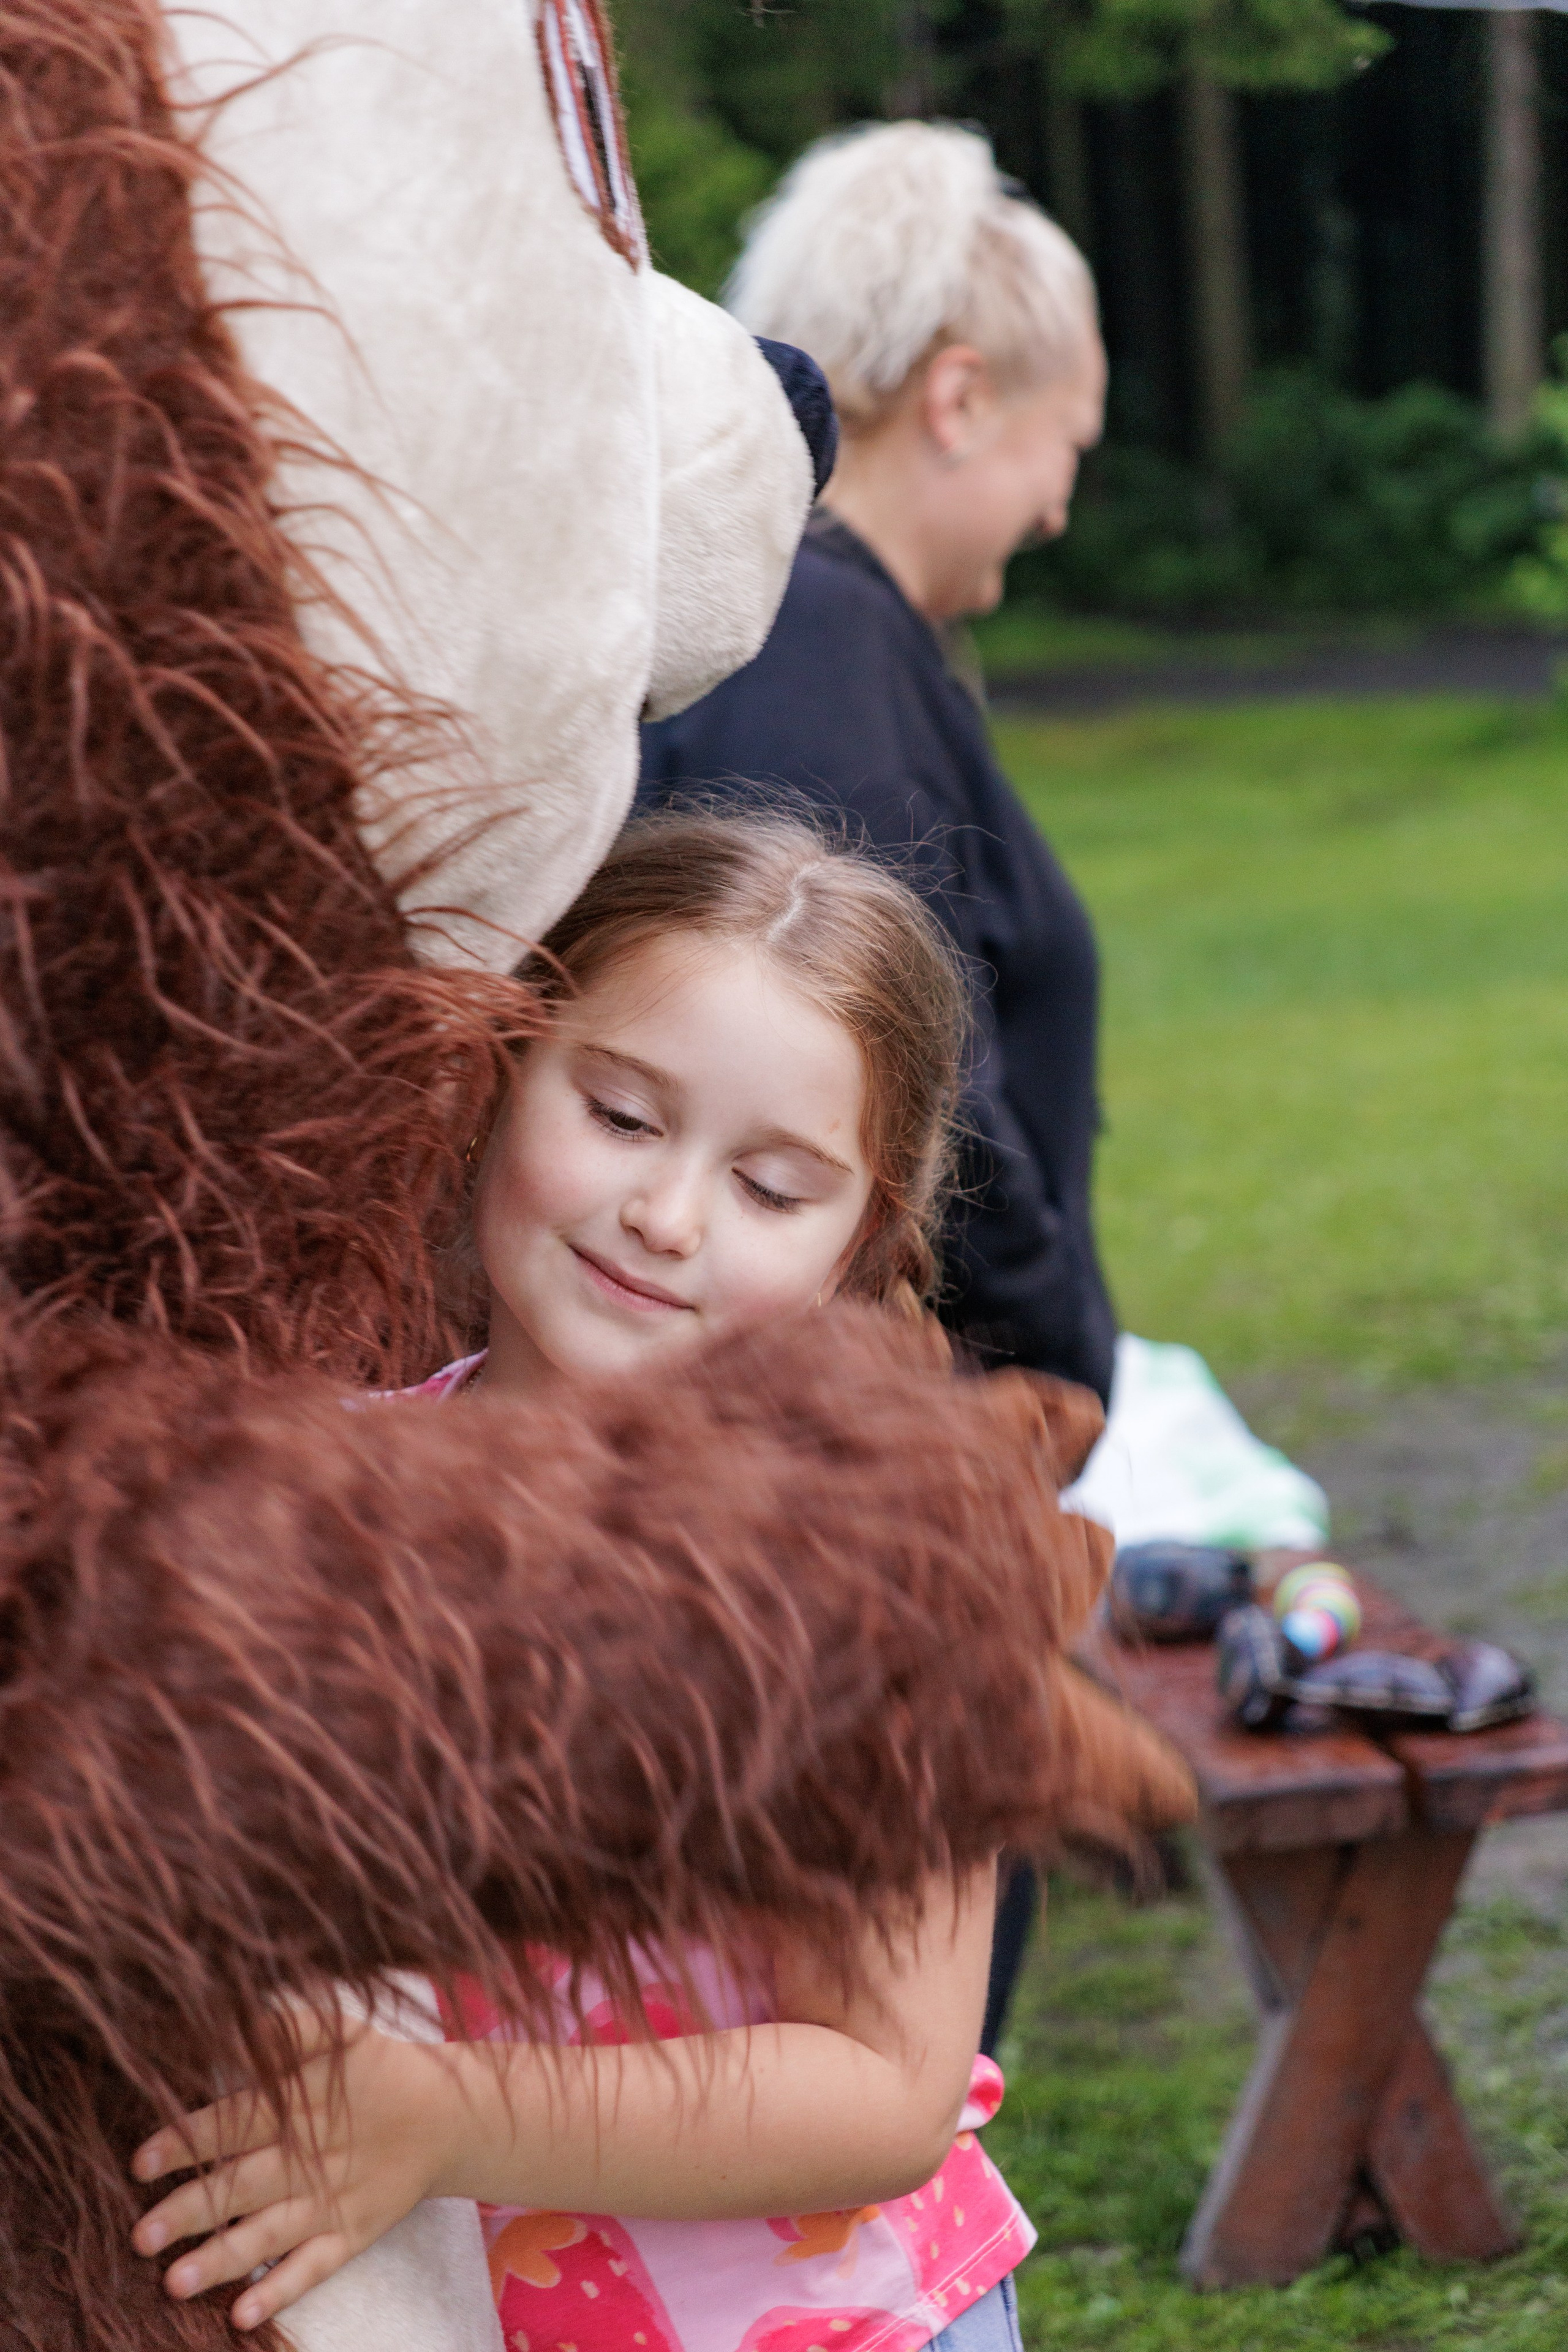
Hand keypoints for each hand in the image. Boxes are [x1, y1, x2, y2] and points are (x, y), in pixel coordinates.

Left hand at [129, 2013, 460, 2329]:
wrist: (445, 2116)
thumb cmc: (377, 2070)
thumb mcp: (342, 2034)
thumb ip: (292, 2028)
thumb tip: (242, 2015)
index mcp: (299, 2107)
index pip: (234, 2123)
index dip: (188, 2141)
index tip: (141, 2162)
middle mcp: (310, 2158)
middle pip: (241, 2186)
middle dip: (190, 2211)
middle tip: (141, 2236)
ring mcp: (331, 2202)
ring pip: (268, 2235)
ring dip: (222, 2259)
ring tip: (174, 2283)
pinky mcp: (352, 2235)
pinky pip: (313, 2268)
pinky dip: (279, 2290)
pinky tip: (242, 2316)